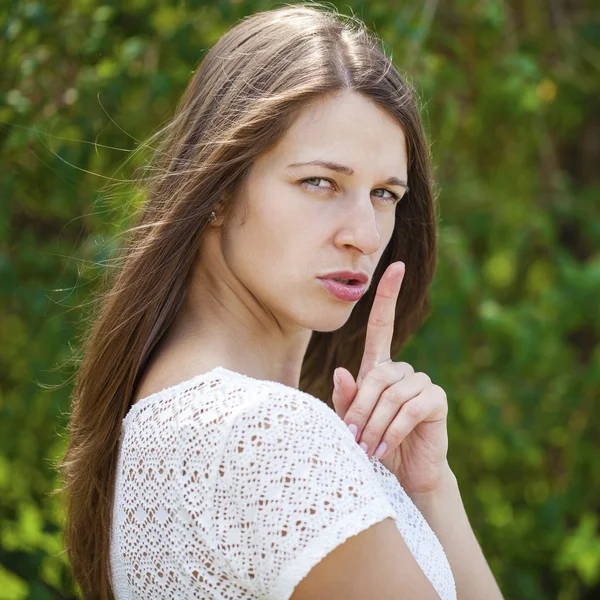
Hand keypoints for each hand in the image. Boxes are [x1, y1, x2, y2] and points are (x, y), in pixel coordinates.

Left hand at [331, 261, 450, 495]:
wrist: (404, 475)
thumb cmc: (374, 444)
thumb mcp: (352, 422)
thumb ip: (345, 399)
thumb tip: (341, 370)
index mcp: (380, 368)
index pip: (383, 324)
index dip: (388, 295)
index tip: (395, 265)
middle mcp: (403, 371)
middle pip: (377, 375)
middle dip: (360, 408)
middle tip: (352, 438)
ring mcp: (422, 384)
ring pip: (392, 393)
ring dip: (374, 424)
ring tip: (367, 448)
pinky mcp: (436, 401)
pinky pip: (411, 408)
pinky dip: (392, 430)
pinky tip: (385, 448)